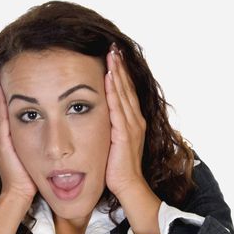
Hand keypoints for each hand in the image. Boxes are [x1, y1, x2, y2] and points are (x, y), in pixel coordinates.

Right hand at [0, 65, 37, 200]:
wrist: (20, 194)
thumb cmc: (29, 175)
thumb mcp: (30, 152)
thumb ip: (33, 138)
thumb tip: (45, 124)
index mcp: (4, 135)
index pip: (2, 106)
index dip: (2, 88)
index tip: (5, 70)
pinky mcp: (1, 142)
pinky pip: (0, 116)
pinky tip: (1, 86)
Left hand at [104, 43, 146, 196]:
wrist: (128, 186)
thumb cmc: (118, 168)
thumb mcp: (114, 142)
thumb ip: (110, 128)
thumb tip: (98, 118)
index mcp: (132, 122)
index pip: (126, 92)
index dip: (121, 74)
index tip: (114, 57)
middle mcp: (135, 120)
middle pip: (127, 88)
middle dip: (120, 67)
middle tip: (113, 47)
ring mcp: (131, 127)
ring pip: (124, 94)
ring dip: (118, 73)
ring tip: (112, 55)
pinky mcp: (124, 134)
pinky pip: (118, 108)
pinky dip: (114, 91)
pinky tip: (110, 77)